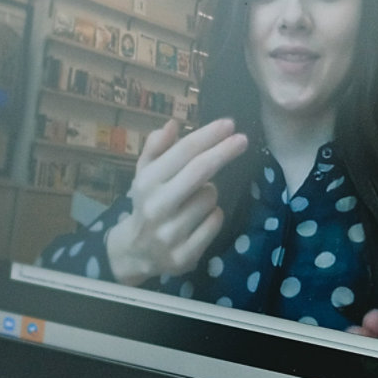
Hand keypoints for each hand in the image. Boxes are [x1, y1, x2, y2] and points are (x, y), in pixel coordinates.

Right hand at [105, 118, 247, 286]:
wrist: (136, 251)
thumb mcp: (145, 173)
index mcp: (146, 182)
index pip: (183, 152)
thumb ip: (156, 147)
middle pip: (200, 171)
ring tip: (194, 199)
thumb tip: (172, 124)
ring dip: (210, 193)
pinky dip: (213, 216)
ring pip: (211, 197)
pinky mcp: (185, 254)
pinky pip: (215, 222)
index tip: (229, 124)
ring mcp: (171, 232)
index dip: (208, 136)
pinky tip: (199, 219)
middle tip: (242, 139)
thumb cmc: (147, 202)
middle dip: (223, 152)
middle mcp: (157, 206)